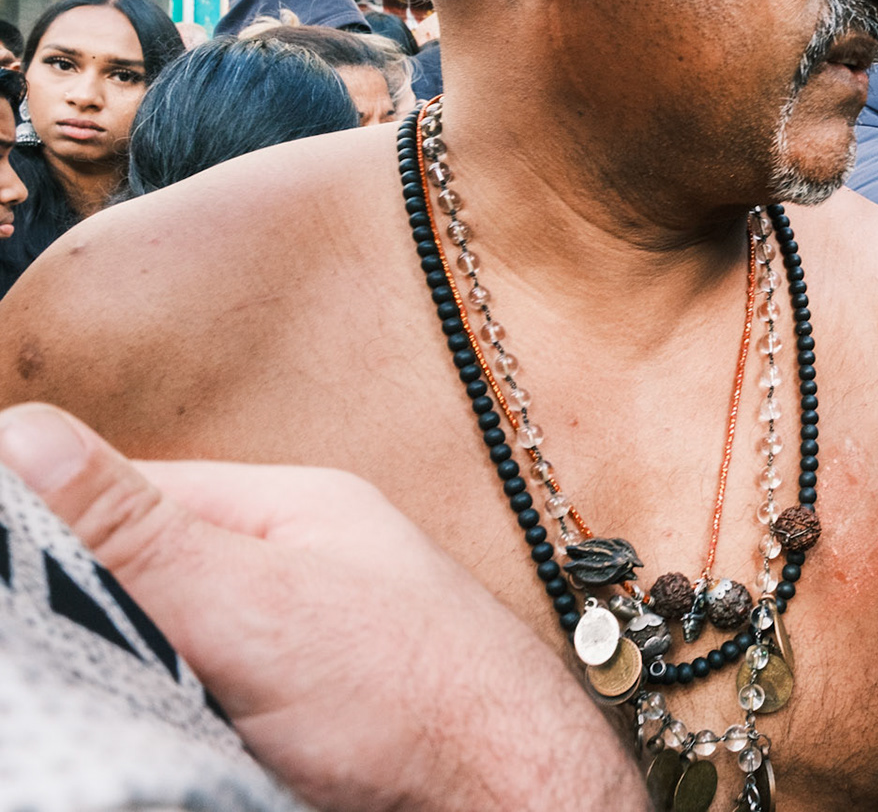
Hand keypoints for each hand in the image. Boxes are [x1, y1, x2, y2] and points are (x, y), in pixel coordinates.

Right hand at [0, 403, 646, 811]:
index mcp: (290, 510)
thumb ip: (136, 529)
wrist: (499, 796)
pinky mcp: (295, 717)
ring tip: (151, 703)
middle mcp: (295, 568)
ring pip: (167, 648)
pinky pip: (200, 705)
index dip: (63, 530)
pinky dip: (174, 723)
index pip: (138, 495)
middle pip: (148, 576)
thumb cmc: (411, 691)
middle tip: (81, 654)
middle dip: (98, 614)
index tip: (18, 575)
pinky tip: (172, 738)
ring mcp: (297, 645)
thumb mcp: (250, 599)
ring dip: (134, 677)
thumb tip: (26, 432)